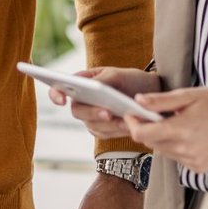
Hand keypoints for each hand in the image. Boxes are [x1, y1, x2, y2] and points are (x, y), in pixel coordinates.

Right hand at [47, 67, 161, 139]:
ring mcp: (91, 118)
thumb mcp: (118, 74)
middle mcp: (82, 101)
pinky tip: (129, 126)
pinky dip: (117, 131)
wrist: (151, 95)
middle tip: (107, 113)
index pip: (59, 88)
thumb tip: (92, 86)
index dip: (56, 95)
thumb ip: (103, 79)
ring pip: (92, 125)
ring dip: (109, 124)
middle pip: (77, 111)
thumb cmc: (131, 80)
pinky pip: (105, 134)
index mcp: (81, 83)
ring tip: (125, 120)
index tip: (62, 100)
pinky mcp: (103, 130)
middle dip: (92, 112)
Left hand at [125, 87, 207, 172]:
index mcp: (180, 130)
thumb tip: (138, 101)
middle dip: (147, 129)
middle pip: (150, 143)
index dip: (132, 124)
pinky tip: (188, 136)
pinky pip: (176, 158)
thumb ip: (161, 101)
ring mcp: (193, 161)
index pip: (142, 134)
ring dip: (162, 139)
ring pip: (163, 151)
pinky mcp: (199, 168)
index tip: (131, 114)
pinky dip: (175, 148)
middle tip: (155, 115)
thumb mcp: (188, 95)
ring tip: (177, 124)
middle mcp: (185, 149)